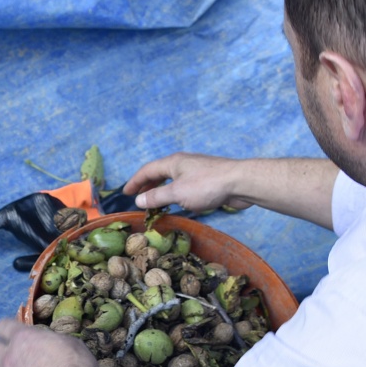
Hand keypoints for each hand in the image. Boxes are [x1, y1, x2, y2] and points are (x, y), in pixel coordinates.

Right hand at [123, 152, 249, 211]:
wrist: (239, 182)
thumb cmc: (207, 185)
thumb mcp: (177, 193)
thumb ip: (157, 197)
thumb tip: (139, 200)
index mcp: (173, 162)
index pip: (147, 170)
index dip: (135, 181)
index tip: (125, 192)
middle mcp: (183, 164)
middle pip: (159, 173)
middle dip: (147, 185)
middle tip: (138, 198)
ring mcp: (196, 171)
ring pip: (173, 180)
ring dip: (162, 190)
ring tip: (155, 202)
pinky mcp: (207, 180)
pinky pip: (184, 186)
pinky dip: (175, 194)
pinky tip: (178, 203)